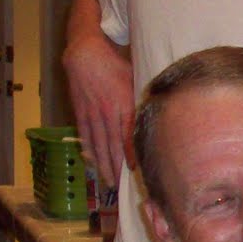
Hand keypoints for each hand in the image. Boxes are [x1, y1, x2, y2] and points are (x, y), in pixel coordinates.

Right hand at [63, 31, 134, 187]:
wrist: (85, 54)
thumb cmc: (116, 64)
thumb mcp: (135, 80)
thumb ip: (144, 99)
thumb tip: (161, 113)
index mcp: (124, 106)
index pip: (130, 137)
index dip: (133, 156)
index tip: (139, 171)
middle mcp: (107, 114)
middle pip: (113, 147)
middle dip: (118, 168)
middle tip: (123, 187)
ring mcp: (92, 114)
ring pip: (98, 145)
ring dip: (103, 165)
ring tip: (108, 181)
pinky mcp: (80, 112)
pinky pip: (86, 136)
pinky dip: (89, 151)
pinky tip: (93, 163)